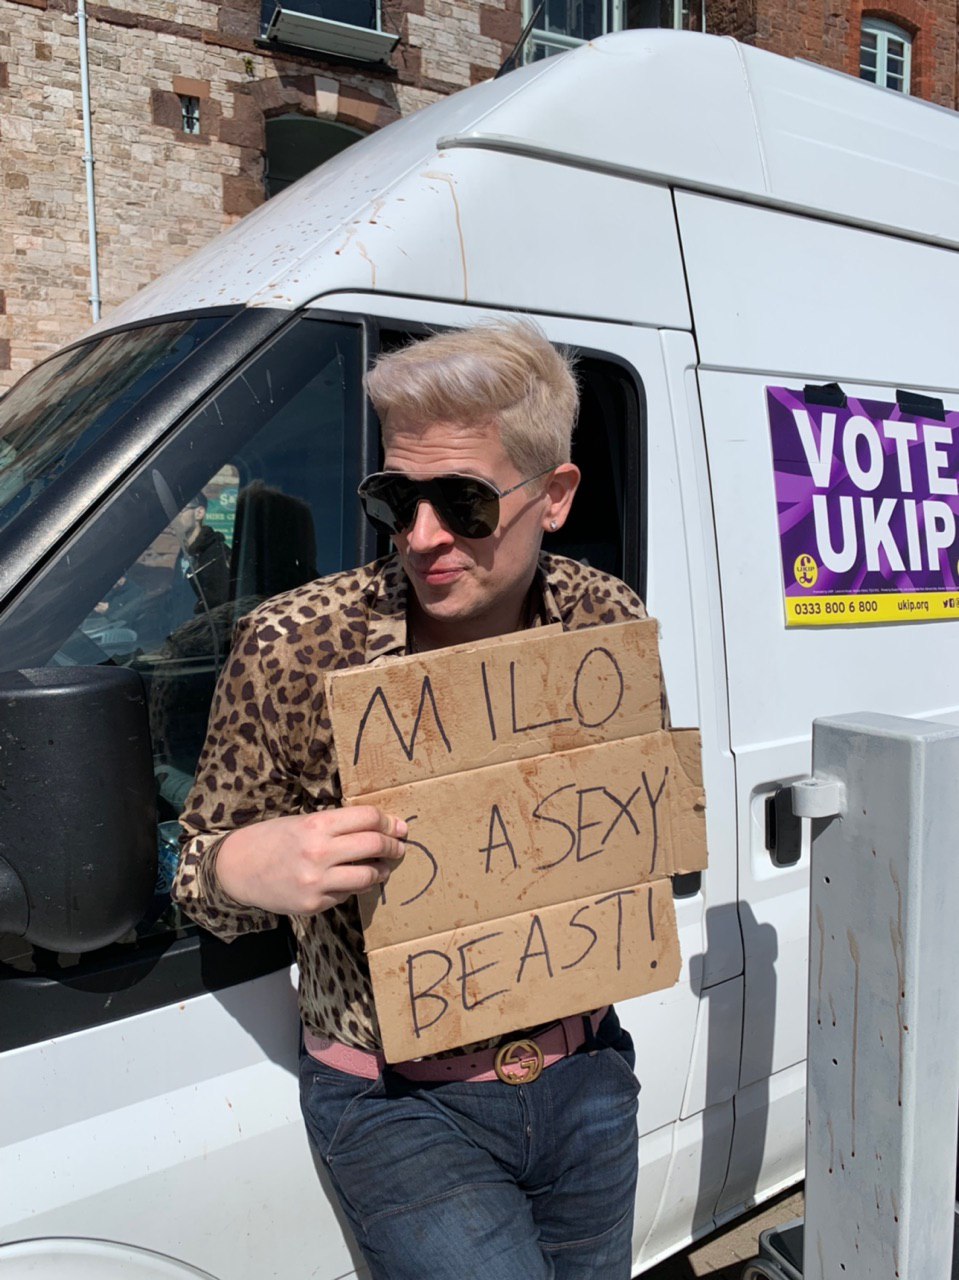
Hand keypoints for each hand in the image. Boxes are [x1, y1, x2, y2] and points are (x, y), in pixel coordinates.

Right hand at [214, 806, 406, 914]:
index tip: (397, 826)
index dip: (388, 821)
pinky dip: (352, 887)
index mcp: (316, 824)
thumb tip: (378, 828)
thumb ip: (336, 826)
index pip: (367, 818)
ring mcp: (317, 882)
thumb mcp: (302, 822)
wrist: (237, 868)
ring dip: (382, 870)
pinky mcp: (313, 904)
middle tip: (399, 846)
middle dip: (393, 845)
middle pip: (374, 844)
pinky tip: (347, 881)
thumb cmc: (272, 839)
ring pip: (368, 876)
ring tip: (383, 867)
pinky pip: (346, 895)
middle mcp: (319, 852)